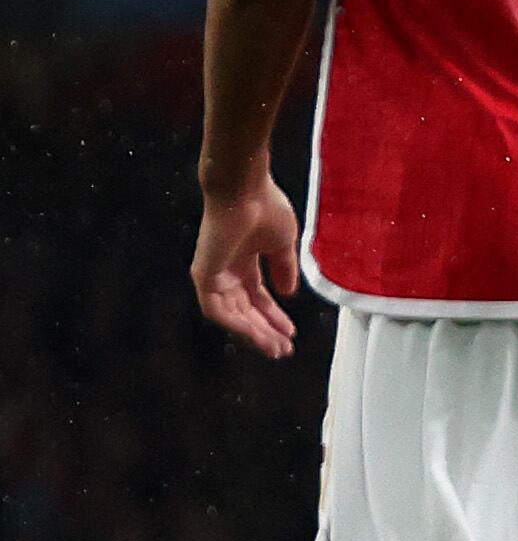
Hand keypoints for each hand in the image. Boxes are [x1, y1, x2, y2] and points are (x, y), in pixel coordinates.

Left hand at [192, 167, 306, 358]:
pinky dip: (236, 323)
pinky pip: (218, 309)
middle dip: (265, 330)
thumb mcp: (282, 244)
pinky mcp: (204, 275)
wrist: (245, 190)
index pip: (256, 297)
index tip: (290, 333)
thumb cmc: (265, 208)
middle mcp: (226, 272)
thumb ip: (284, 269)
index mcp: (244, 262)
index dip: (273, 316)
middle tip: (283, 349)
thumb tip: (288, 293)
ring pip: (231, 314)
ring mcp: (213, 275)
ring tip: (275, 348)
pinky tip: (255, 334)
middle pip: (245, 310)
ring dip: (252, 333)